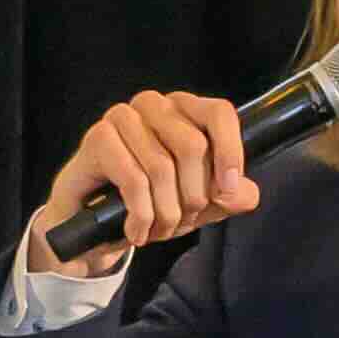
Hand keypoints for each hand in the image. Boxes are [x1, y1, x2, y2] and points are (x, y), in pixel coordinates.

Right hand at [30, 91, 265, 271]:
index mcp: (184, 109)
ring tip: (158, 229)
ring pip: (162, 166)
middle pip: (192, 145)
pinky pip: (133, 179)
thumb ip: (227, 198)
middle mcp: (154, 105)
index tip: (228, 190)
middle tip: (183, 220)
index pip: (219, 113)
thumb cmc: (148, 203)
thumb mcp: (198, 205)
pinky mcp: (97, 137)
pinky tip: (136, 232)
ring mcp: (122, 117)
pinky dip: (140, 215)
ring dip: (165, 212)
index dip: (229, 152)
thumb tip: (245, 194)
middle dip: (193, 196)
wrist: (93, 226)